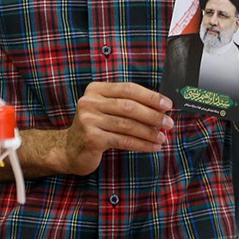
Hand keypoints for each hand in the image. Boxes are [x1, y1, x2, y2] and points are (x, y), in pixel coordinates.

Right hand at [45, 82, 173, 176]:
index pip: (127, 88)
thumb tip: (160, 108)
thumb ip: (127, 105)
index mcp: (95, 90)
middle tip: (169, 123)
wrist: (70, 149)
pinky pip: (123, 140)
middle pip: (129, 106)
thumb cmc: (95, 128)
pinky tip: (153, 147)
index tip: (167, 104)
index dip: (150, 96)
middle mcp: (89, 102)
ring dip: (149, 132)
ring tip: (163, 137)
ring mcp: (88, 120)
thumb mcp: (107, 110)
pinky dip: (141, 144)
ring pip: (128, 125)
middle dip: (153, 115)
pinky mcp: (92, 138)